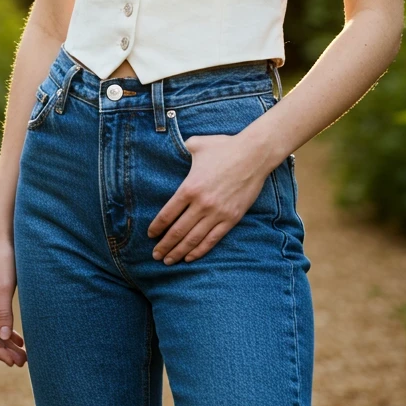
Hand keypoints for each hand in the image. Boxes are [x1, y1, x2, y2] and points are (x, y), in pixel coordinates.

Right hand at [0, 234, 26, 366]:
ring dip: (8, 342)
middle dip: (5, 350)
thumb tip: (4, 337)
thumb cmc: (3, 260)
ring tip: (23, 356)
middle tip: (22, 363)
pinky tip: (19, 340)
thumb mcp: (5, 287)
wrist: (1, 238)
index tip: (11, 362)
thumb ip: (4, 312)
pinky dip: (8, 330)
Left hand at [148, 132, 268, 263]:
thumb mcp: (197, 145)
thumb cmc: (224, 147)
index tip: (150, 235)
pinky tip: (190, 257)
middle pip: (177, 231)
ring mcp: (217, 213)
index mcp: (190, 188)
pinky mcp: (232, 218)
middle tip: (156, 255)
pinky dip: (200, 250)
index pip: (167, 214)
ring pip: (193, 239)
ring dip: (179, 252)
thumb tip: (172, 148)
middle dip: (164, 246)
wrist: (254, 155)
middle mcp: (201, 204)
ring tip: (168, 261)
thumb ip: (181, 150)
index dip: (156, 227)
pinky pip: (212, 239)